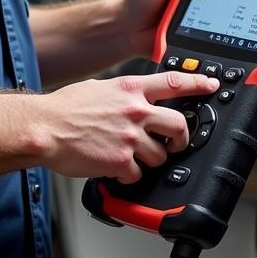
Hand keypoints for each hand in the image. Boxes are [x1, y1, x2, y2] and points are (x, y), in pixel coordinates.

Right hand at [38, 70, 218, 183]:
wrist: (44, 128)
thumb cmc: (64, 109)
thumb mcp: (99, 89)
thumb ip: (123, 94)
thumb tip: (135, 100)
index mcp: (130, 89)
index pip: (174, 83)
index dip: (198, 84)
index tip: (212, 85)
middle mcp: (135, 111)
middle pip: (179, 125)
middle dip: (181, 138)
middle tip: (175, 143)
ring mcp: (130, 137)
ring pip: (160, 155)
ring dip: (150, 160)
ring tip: (131, 157)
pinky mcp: (121, 161)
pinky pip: (138, 174)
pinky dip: (129, 175)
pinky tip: (115, 169)